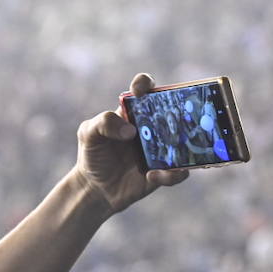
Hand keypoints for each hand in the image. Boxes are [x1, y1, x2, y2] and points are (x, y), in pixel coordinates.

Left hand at [72, 73, 189, 214]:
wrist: (95, 187)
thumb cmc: (93, 153)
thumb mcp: (88, 133)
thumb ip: (103, 123)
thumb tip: (131, 131)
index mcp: (135, 112)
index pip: (146, 90)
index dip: (145, 84)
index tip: (139, 91)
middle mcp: (153, 127)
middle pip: (175, 112)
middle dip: (181, 110)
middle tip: (175, 117)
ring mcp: (161, 150)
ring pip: (184, 143)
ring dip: (184, 145)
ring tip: (172, 152)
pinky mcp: (162, 173)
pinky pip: (176, 173)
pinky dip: (170, 175)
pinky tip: (152, 175)